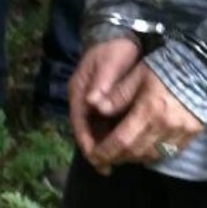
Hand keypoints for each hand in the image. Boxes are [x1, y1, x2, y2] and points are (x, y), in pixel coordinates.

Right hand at [69, 38, 143, 158]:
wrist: (117, 39)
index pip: (80, 123)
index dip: (87, 141)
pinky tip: (127, 147)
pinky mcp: (106, 107)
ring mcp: (94, 106)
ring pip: (97, 132)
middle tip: (108, 168)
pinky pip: (108, 126)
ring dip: (106, 147)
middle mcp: (84, 103)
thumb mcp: (108, 63)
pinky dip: (115, 138)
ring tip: (119, 162)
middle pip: (87, 132)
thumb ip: (102, 83)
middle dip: (97, 151)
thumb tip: (92, 101)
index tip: (96, 157)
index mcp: (80, 95)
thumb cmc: (112, 50)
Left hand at [85, 60, 205, 169]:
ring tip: (123, 151)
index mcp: (149, 110)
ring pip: (151, 155)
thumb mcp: (138, 74)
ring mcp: (182, 131)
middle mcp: (166, 125)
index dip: (104, 152)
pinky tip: (145, 147)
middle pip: (134, 152)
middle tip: (105, 156)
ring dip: (134, 157)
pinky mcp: (193, 133)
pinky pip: (169, 152)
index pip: (120, 142)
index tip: (93, 156)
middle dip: (116, 157)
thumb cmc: (168, 66)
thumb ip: (116, 94)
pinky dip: (154, 153)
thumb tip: (93, 107)